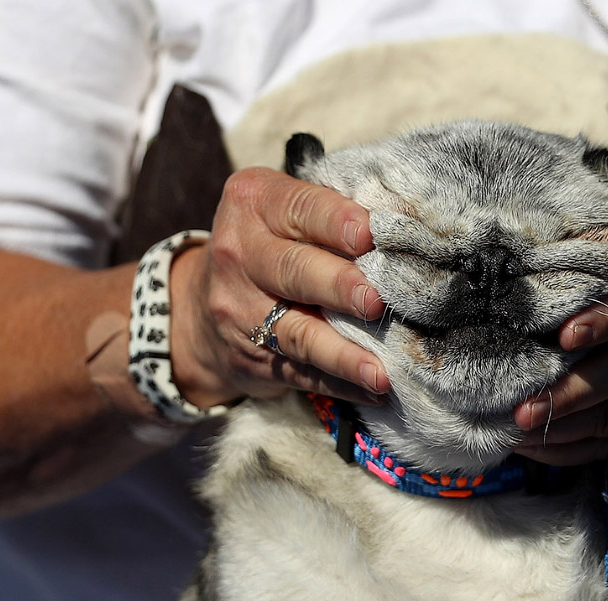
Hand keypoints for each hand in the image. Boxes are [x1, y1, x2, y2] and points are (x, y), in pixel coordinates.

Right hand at [169, 167, 390, 407]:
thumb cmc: (271, 244)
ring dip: (343, 354)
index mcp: (254, 203)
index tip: (369, 234)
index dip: (335, 221)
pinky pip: (304, 374)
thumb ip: (334, 212)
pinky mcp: (255, 358)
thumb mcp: (284, 212)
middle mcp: (240, 254)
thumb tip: (406, 225)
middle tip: (375, 301)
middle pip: (294, 270)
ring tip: (379, 370)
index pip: (299, 208)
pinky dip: (343, 384)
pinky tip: (375, 390)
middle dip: (338, 285)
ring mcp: (241, 312)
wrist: (200, 308)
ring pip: (298, 333)